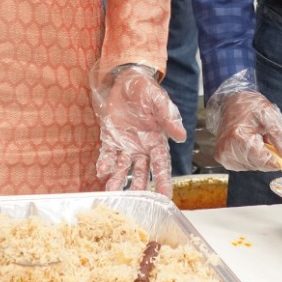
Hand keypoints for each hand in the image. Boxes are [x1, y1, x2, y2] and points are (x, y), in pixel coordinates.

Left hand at [91, 64, 185, 192]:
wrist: (124, 79)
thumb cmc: (145, 89)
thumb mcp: (158, 100)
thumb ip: (168, 117)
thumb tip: (180, 135)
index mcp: (157, 140)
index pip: (161, 165)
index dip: (162, 180)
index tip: (165, 197)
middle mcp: (142, 147)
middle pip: (141, 172)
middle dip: (138, 187)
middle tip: (135, 202)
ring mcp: (125, 145)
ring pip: (122, 168)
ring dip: (117, 180)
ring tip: (112, 192)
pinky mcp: (110, 139)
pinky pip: (107, 155)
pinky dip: (104, 163)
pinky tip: (101, 171)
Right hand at [207, 72, 281, 172]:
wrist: (228, 102)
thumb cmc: (249, 106)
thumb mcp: (270, 113)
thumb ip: (281, 134)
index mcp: (239, 137)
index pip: (264, 161)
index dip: (278, 159)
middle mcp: (228, 150)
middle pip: (260, 165)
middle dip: (268, 154)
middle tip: (266, 137)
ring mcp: (224, 156)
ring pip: (254, 166)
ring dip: (260, 155)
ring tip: (256, 138)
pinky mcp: (223, 159)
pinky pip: (245, 165)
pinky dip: (251, 156)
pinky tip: (248, 143)